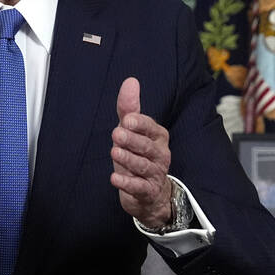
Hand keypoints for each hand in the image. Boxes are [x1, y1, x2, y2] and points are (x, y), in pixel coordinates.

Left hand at [109, 77, 172, 229]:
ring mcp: (155, 174)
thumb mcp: (132, 131)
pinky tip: (114, 178)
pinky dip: (127, 183)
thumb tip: (131, 81)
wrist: (151, 193)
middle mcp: (160, 154)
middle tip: (117, 134)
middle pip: (147, 147)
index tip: (127, 119)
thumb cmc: (139, 155)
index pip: (150, 128)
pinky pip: (138, 187)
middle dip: (132, 140)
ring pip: (143, 166)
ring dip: (128, 159)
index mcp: (158, 137)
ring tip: (114, 152)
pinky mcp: (147, 192)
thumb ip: (130, 108)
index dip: (139, 124)